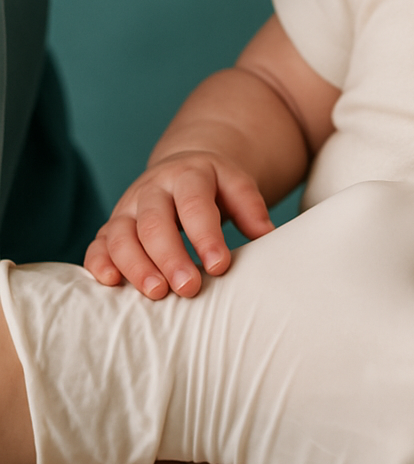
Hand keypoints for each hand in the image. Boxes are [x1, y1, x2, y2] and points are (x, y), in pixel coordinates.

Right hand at [84, 152, 273, 298]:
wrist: (181, 170)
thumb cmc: (213, 186)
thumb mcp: (235, 185)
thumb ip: (250, 207)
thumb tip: (266, 235)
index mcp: (187, 174)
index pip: (194, 205)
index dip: (206, 236)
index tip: (220, 266)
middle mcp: (152, 189)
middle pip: (154, 222)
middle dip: (170, 257)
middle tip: (189, 288)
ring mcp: (127, 207)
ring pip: (120, 234)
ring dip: (136, 266)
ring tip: (157, 293)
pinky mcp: (110, 226)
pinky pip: (97, 244)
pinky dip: (98, 263)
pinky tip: (110, 283)